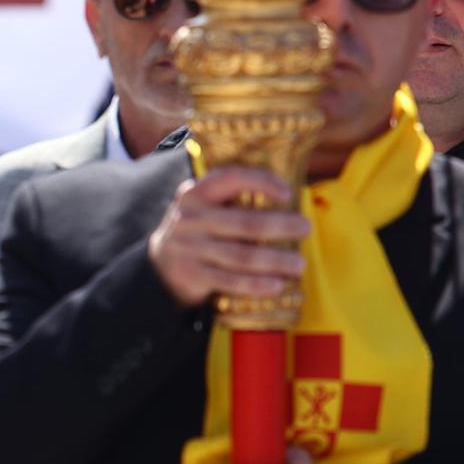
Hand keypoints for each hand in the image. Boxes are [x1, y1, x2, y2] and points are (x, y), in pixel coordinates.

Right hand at [147, 167, 309, 307]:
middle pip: (245, 223)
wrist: (157, 269)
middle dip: (281, 226)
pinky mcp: (193, 276)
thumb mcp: (200, 209)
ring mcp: (190, 249)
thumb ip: (228, 200)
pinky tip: (277, 284)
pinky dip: (256, 284)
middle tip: (305, 229)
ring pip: (242, 256)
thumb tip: (284, 199)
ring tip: (298, 264)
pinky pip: (231, 281)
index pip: (230, 178)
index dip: (262, 181)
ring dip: (275, 260)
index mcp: (195, 195)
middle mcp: (190, 219)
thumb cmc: (195, 234)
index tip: (287, 193)